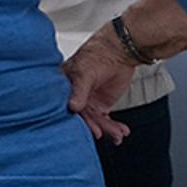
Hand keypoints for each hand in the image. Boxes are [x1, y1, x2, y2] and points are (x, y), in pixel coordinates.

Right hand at [66, 29, 138, 143]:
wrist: (119, 52)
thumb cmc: (96, 56)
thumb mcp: (85, 72)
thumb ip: (79, 90)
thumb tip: (72, 107)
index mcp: (64, 87)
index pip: (67, 107)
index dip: (79, 119)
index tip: (92, 129)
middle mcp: (75, 96)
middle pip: (83, 117)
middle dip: (96, 126)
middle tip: (106, 133)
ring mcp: (88, 101)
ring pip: (96, 120)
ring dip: (108, 129)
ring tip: (119, 134)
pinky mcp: (101, 105)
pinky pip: (105, 120)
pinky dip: (114, 127)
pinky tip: (122, 131)